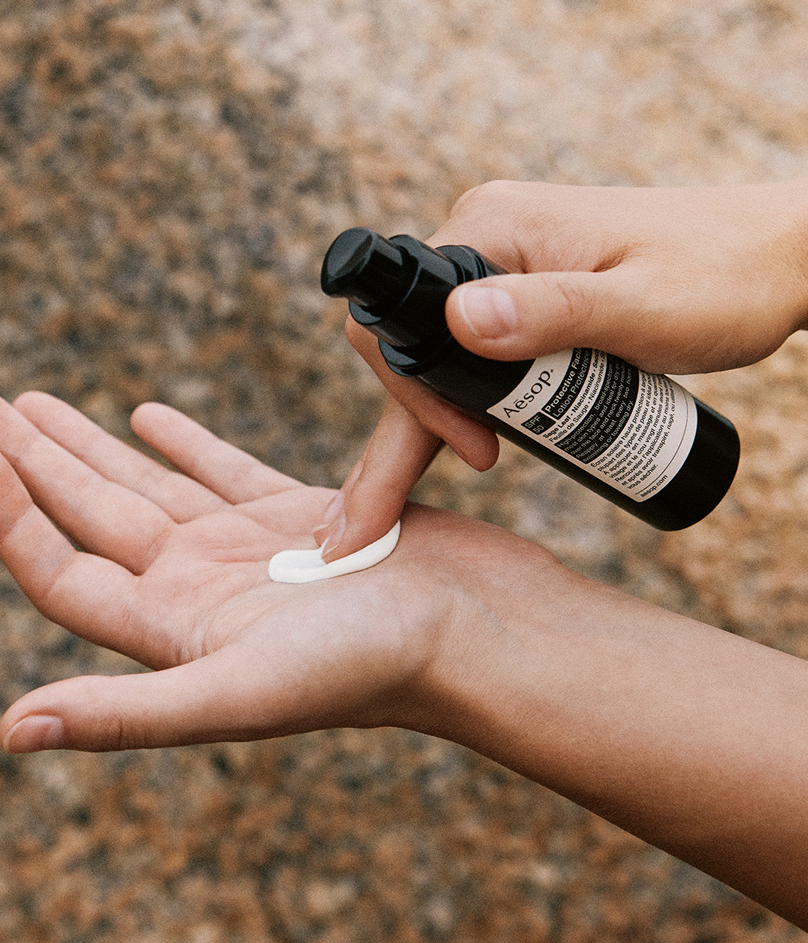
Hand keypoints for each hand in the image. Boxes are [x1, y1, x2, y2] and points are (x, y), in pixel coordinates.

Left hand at [0, 385, 555, 752]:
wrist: (478, 634)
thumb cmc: (372, 668)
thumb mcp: (240, 690)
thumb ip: (128, 713)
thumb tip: (9, 733)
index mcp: (174, 629)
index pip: (62, 568)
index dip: (8, 513)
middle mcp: (200, 589)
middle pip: (89, 514)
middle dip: (28, 455)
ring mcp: (246, 551)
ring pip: (147, 484)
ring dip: (88, 442)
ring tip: (32, 400)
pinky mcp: (297, 516)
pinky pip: (224, 471)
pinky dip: (184, 443)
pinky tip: (147, 416)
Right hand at [331, 179, 807, 556]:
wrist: (780, 256)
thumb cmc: (726, 277)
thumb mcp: (639, 307)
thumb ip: (552, 311)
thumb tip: (460, 322)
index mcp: (494, 228)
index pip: (403, 321)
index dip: (419, 396)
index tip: (475, 448)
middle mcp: (485, 236)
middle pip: (413, 344)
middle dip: (418, 421)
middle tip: (447, 484)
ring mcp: (503, 261)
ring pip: (441, 352)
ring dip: (439, 416)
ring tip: (461, 470)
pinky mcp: (525, 285)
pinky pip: (474, 347)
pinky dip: (468, 398)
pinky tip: (477, 438)